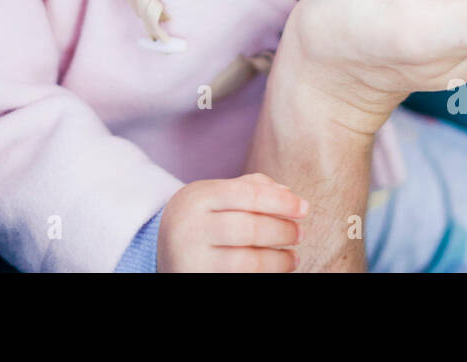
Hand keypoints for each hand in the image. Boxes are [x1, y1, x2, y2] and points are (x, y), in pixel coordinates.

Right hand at [157, 172, 307, 271]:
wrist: (162, 249)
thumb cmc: (201, 218)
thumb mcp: (215, 194)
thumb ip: (250, 187)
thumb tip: (288, 193)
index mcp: (199, 197)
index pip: (248, 194)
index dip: (281, 201)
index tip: (304, 208)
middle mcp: (191, 227)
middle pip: (249, 229)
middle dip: (282, 231)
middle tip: (300, 234)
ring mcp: (192, 259)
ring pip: (246, 263)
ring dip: (278, 261)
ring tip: (292, 258)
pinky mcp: (198, 279)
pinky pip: (240, 279)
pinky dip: (263, 275)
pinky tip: (274, 270)